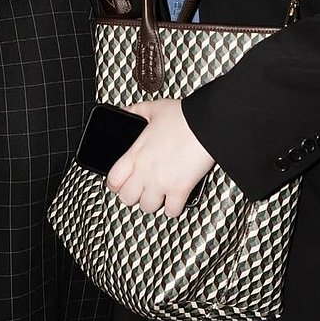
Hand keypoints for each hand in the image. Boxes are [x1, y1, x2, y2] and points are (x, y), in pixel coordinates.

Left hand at [106, 98, 214, 216]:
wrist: (206, 124)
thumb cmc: (182, 116)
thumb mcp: (153, 109)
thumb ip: (135, 111)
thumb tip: (124, 111)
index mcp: (135, 153)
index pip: (113, 180)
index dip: (115, 184)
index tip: (120, 183)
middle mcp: (145, 171)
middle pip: (126, 199)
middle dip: (132, 196)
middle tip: (139, 189)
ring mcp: (162, 183)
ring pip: (147, 208)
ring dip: (152, 203)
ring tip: (157, 194)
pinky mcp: (180, 190)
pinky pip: (171, 211)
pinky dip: (173, 208)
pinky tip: (174, 199)